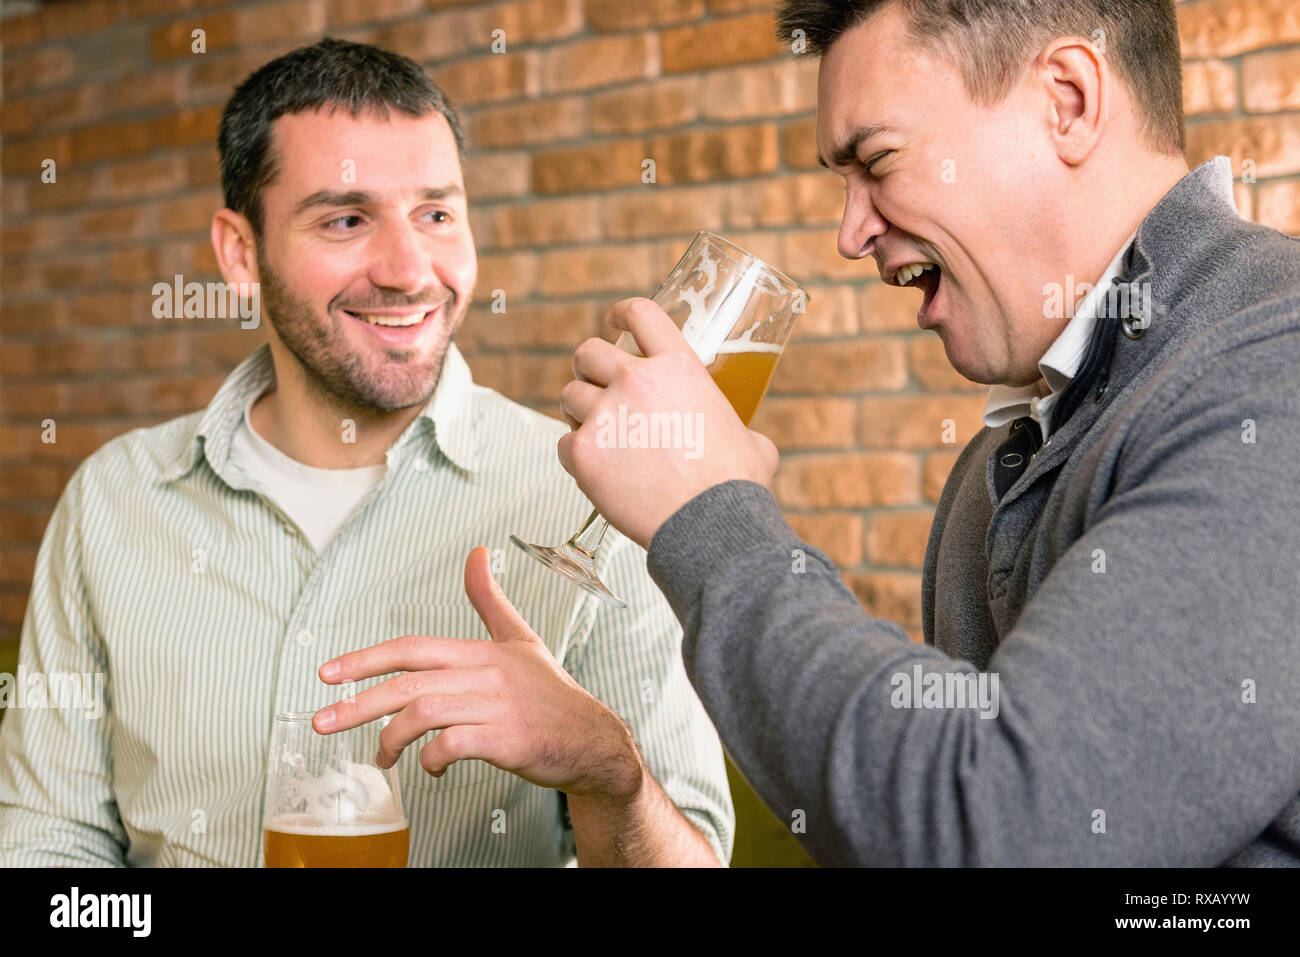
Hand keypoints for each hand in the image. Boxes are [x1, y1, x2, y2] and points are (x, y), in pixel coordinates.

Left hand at [313, 546, 642, 800]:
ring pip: (423, 714)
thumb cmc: (549, 693)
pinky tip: (430, 768)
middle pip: (406, 683)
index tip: (328, 673)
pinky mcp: (506, 740)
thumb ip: (489, 600)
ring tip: (381, 757)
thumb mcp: (519, 638)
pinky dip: (431, 760)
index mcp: (479, 651)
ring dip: (390, 739)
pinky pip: (452, 746)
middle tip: (322, 722)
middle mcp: (483, 674)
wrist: (591, 739)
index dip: (365, 658)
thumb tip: (476, 553)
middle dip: (356, 704)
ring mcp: (495, 707)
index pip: (411, 648)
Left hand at [557, 297, 778, 548]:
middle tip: (596, 384)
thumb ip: (736, 428)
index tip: (614, 323)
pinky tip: (596, 470)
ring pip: (569, 395)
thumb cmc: (735, 484)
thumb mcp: (750, 439)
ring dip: (579, 411)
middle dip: (588, 367)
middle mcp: (636, 381)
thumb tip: (744, 442)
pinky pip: (563, 444)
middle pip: (589, 352)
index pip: (640, 314)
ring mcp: (605, 415)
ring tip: (596, 433)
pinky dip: (576, 455)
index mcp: (678, 366)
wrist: (710, 523)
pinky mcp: (584, 453)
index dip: (621, 314)